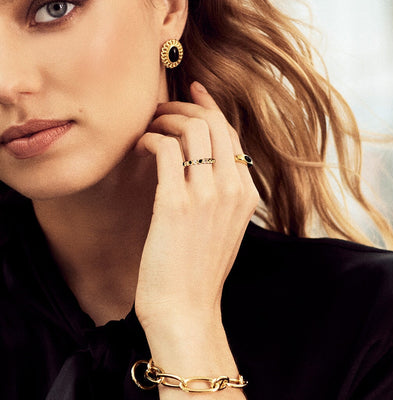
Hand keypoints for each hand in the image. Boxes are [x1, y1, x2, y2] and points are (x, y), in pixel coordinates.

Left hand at [134, 81, 258, 333]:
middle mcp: (232, 189)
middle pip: (213, 123)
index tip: (193, 90)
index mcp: (246, 194)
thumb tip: (201, 158)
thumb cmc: (198, 270)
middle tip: (161, 110)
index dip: (210, 106)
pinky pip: (165, 150)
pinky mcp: (176, 203)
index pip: (231, 134)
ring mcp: (207, 195)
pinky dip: (149, 139)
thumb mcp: (224, 227)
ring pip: (191, 130)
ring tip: (148, 129)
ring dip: (165, 120)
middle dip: (184, 107)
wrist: (187, 309)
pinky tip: (140, 147)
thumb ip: (221, 192)